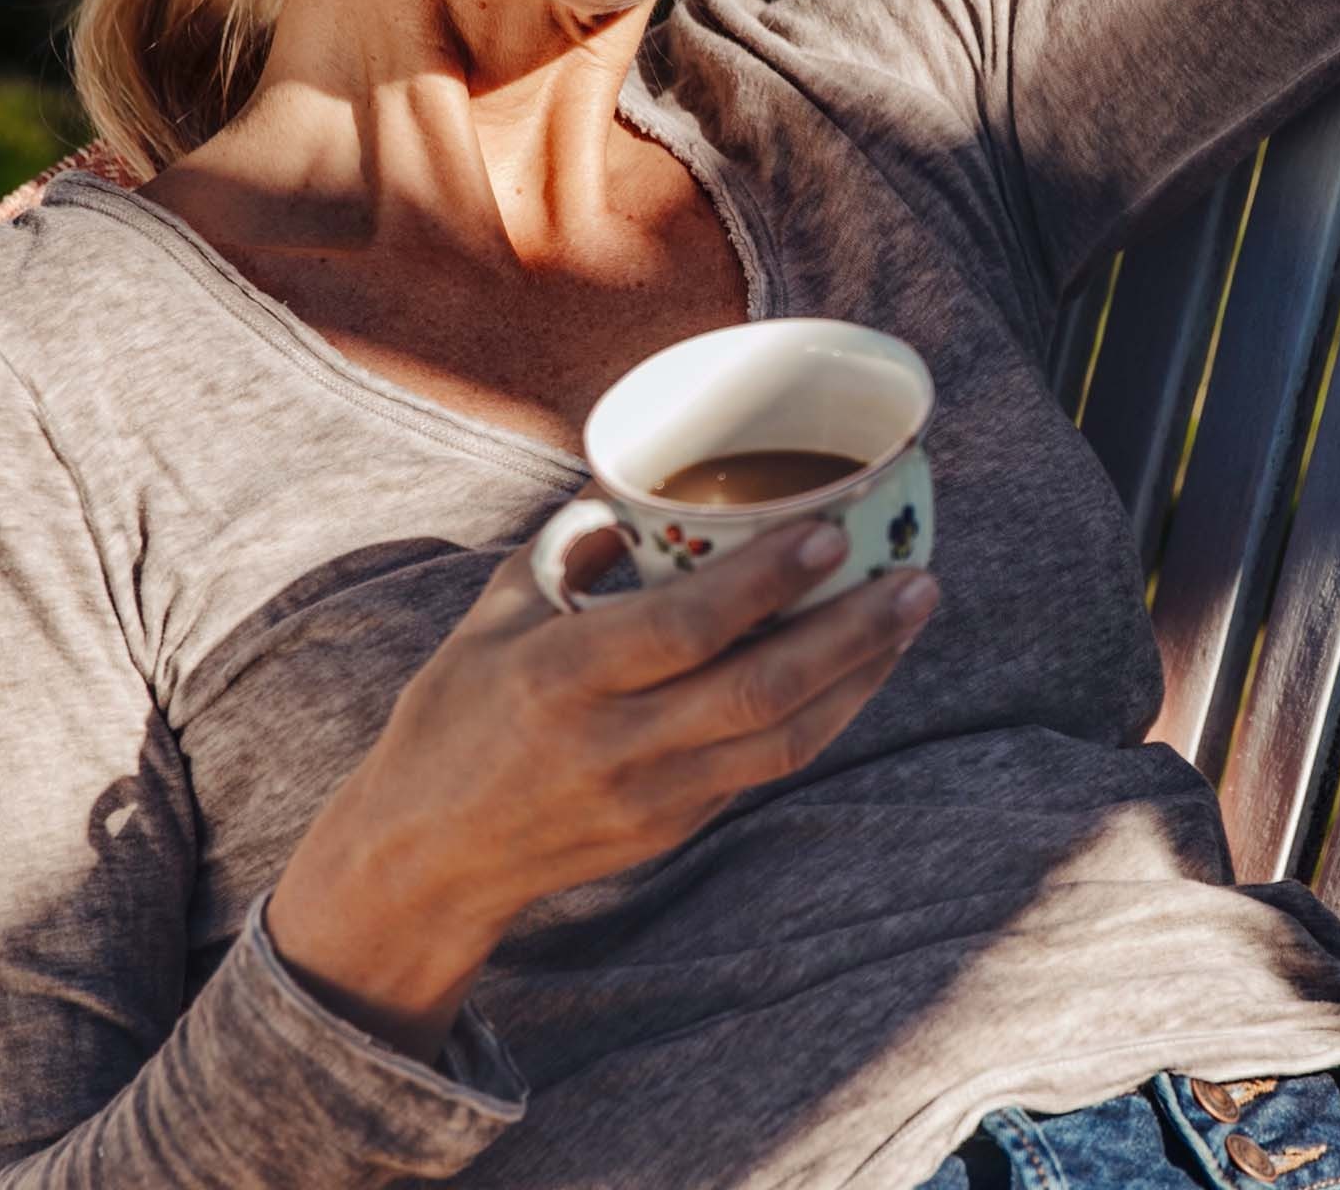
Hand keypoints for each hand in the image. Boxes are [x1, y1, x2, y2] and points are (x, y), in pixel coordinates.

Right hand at [263, 515, 938, 1058]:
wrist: (426, 858)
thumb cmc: (453, 717)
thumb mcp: (491, 616)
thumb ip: (569, 547)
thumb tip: (638, 482)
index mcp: (559, 675)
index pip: (681, 627)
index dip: (764, 583)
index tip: (829, 531)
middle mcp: (612, 743)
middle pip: (758, 691)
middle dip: (850, 633)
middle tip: (913, 577)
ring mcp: (650, 796)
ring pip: (782, 739)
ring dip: (859, 676)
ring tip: (908, 614)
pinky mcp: (673, 829)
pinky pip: (765, 766)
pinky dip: (823, 715)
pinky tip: (858, 668)